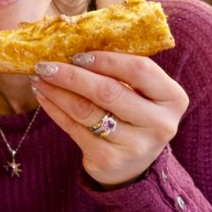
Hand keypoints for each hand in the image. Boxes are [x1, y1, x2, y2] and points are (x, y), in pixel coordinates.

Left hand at [30, 52, 188, 187]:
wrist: (133, 166)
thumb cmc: (134, 117)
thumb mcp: (141, 95)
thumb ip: (121, 73)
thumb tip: (75, 44)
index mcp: (173, 98)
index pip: (140, 70)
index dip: (106, 60)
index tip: (78, 54)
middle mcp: (159, 123)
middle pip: (108, 92)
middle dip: (72, 76)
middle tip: (46, 65)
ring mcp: (134, 145)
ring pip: (86, 111)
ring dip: (57, 92)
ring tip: (39, 79)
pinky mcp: (109, 159)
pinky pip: (74, 128)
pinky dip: (54, 110)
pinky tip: (44, 97)